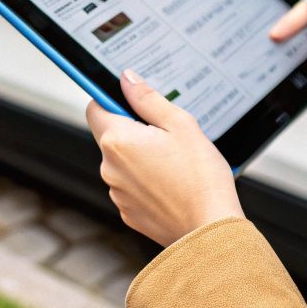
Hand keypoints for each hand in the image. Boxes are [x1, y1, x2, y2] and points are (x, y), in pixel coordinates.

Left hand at [86, 70, 243, 246]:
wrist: (211, 228)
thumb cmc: (201, 177)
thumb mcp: (180, 124)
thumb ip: (148, 99)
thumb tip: (126, 79)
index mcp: (117, 140)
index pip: (95, 107)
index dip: (112, 100)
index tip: (132, 103)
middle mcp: (109, 168)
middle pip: (111, 136)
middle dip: (134, 131)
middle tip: (168, 137)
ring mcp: (117, 193)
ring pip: (122, 163)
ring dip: (140, 158)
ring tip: (175, 165)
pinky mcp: (128, 213)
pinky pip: (131, 187)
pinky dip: (146, 183)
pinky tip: (171, 185)